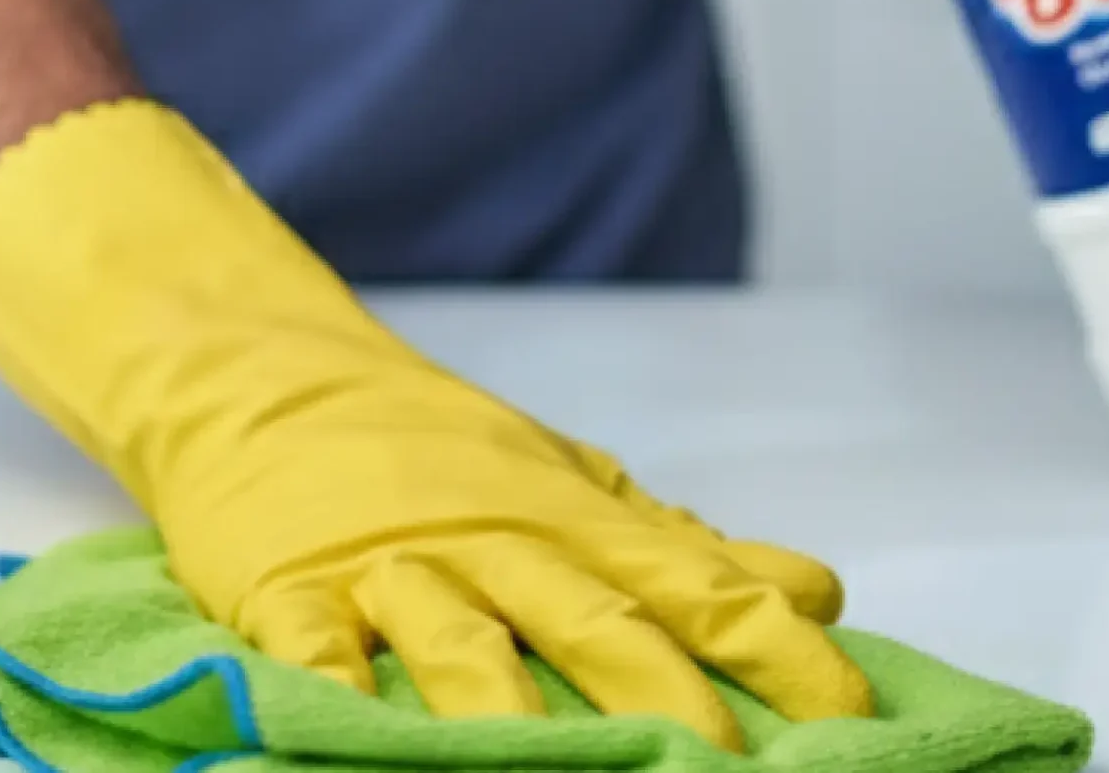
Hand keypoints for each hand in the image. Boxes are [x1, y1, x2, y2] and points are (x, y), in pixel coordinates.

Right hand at [0, 99, 872, 750]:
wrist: (260, 375)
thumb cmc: (428, 449)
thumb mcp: (569, 484)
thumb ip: (686, 548)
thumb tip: (814, 592)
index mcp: (572, 519)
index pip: (697, 587)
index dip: (776, 653)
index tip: (848, 716)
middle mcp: (494, 540)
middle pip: (593, 621)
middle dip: (664, 697)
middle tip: (728, 765)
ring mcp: (387, 565)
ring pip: (463, 641)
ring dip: (515, 710)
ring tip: (565, 769)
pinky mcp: (286, 590)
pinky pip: (315, 650)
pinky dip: (339, 694)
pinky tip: (357, 733)